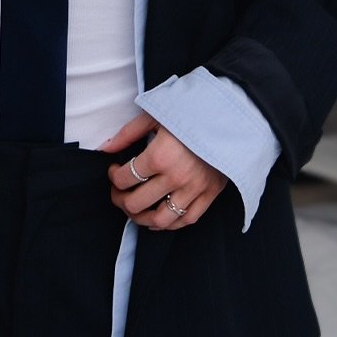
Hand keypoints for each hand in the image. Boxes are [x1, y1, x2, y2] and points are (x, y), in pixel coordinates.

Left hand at [104, 111, 227, 229]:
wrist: (230, 116)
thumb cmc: (191, 112)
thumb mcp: (156, 115)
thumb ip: (128, 134)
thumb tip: (106, 149)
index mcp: (159, 156)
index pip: (124, 178)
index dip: (113, 176)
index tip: (115, 170)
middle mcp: (176, 177)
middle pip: (137, 203)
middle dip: (120, 200)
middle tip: (119, 193)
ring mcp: (194, 189)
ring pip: (160, 220)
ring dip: (141, 219)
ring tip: (135, 210)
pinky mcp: (210, 194)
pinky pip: (187, 219)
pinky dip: (170, 225)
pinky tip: (158, 220)